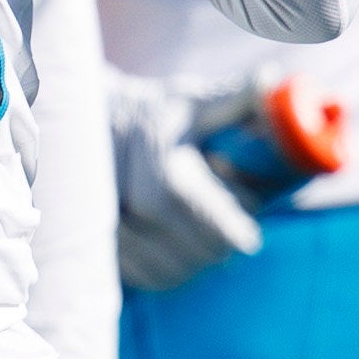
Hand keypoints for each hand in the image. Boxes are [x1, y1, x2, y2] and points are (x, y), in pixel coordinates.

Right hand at [109, 78, 264, 292]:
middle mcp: (133, 208)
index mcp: (165, 175)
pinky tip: (173, 245)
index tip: (247, 219)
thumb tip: (269, 79)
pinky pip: (146, 278)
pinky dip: (167, 270)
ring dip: (195, 260)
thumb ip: (236, 97)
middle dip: (220, 242)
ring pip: (174, 273)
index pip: (224, 234)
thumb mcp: (196, 100)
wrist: (90, 122)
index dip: (241, 229)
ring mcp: (111, 230)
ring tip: (201, 233)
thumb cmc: (156, 113)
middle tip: (227, 222)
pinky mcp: (99, 248)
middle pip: (202, 256)